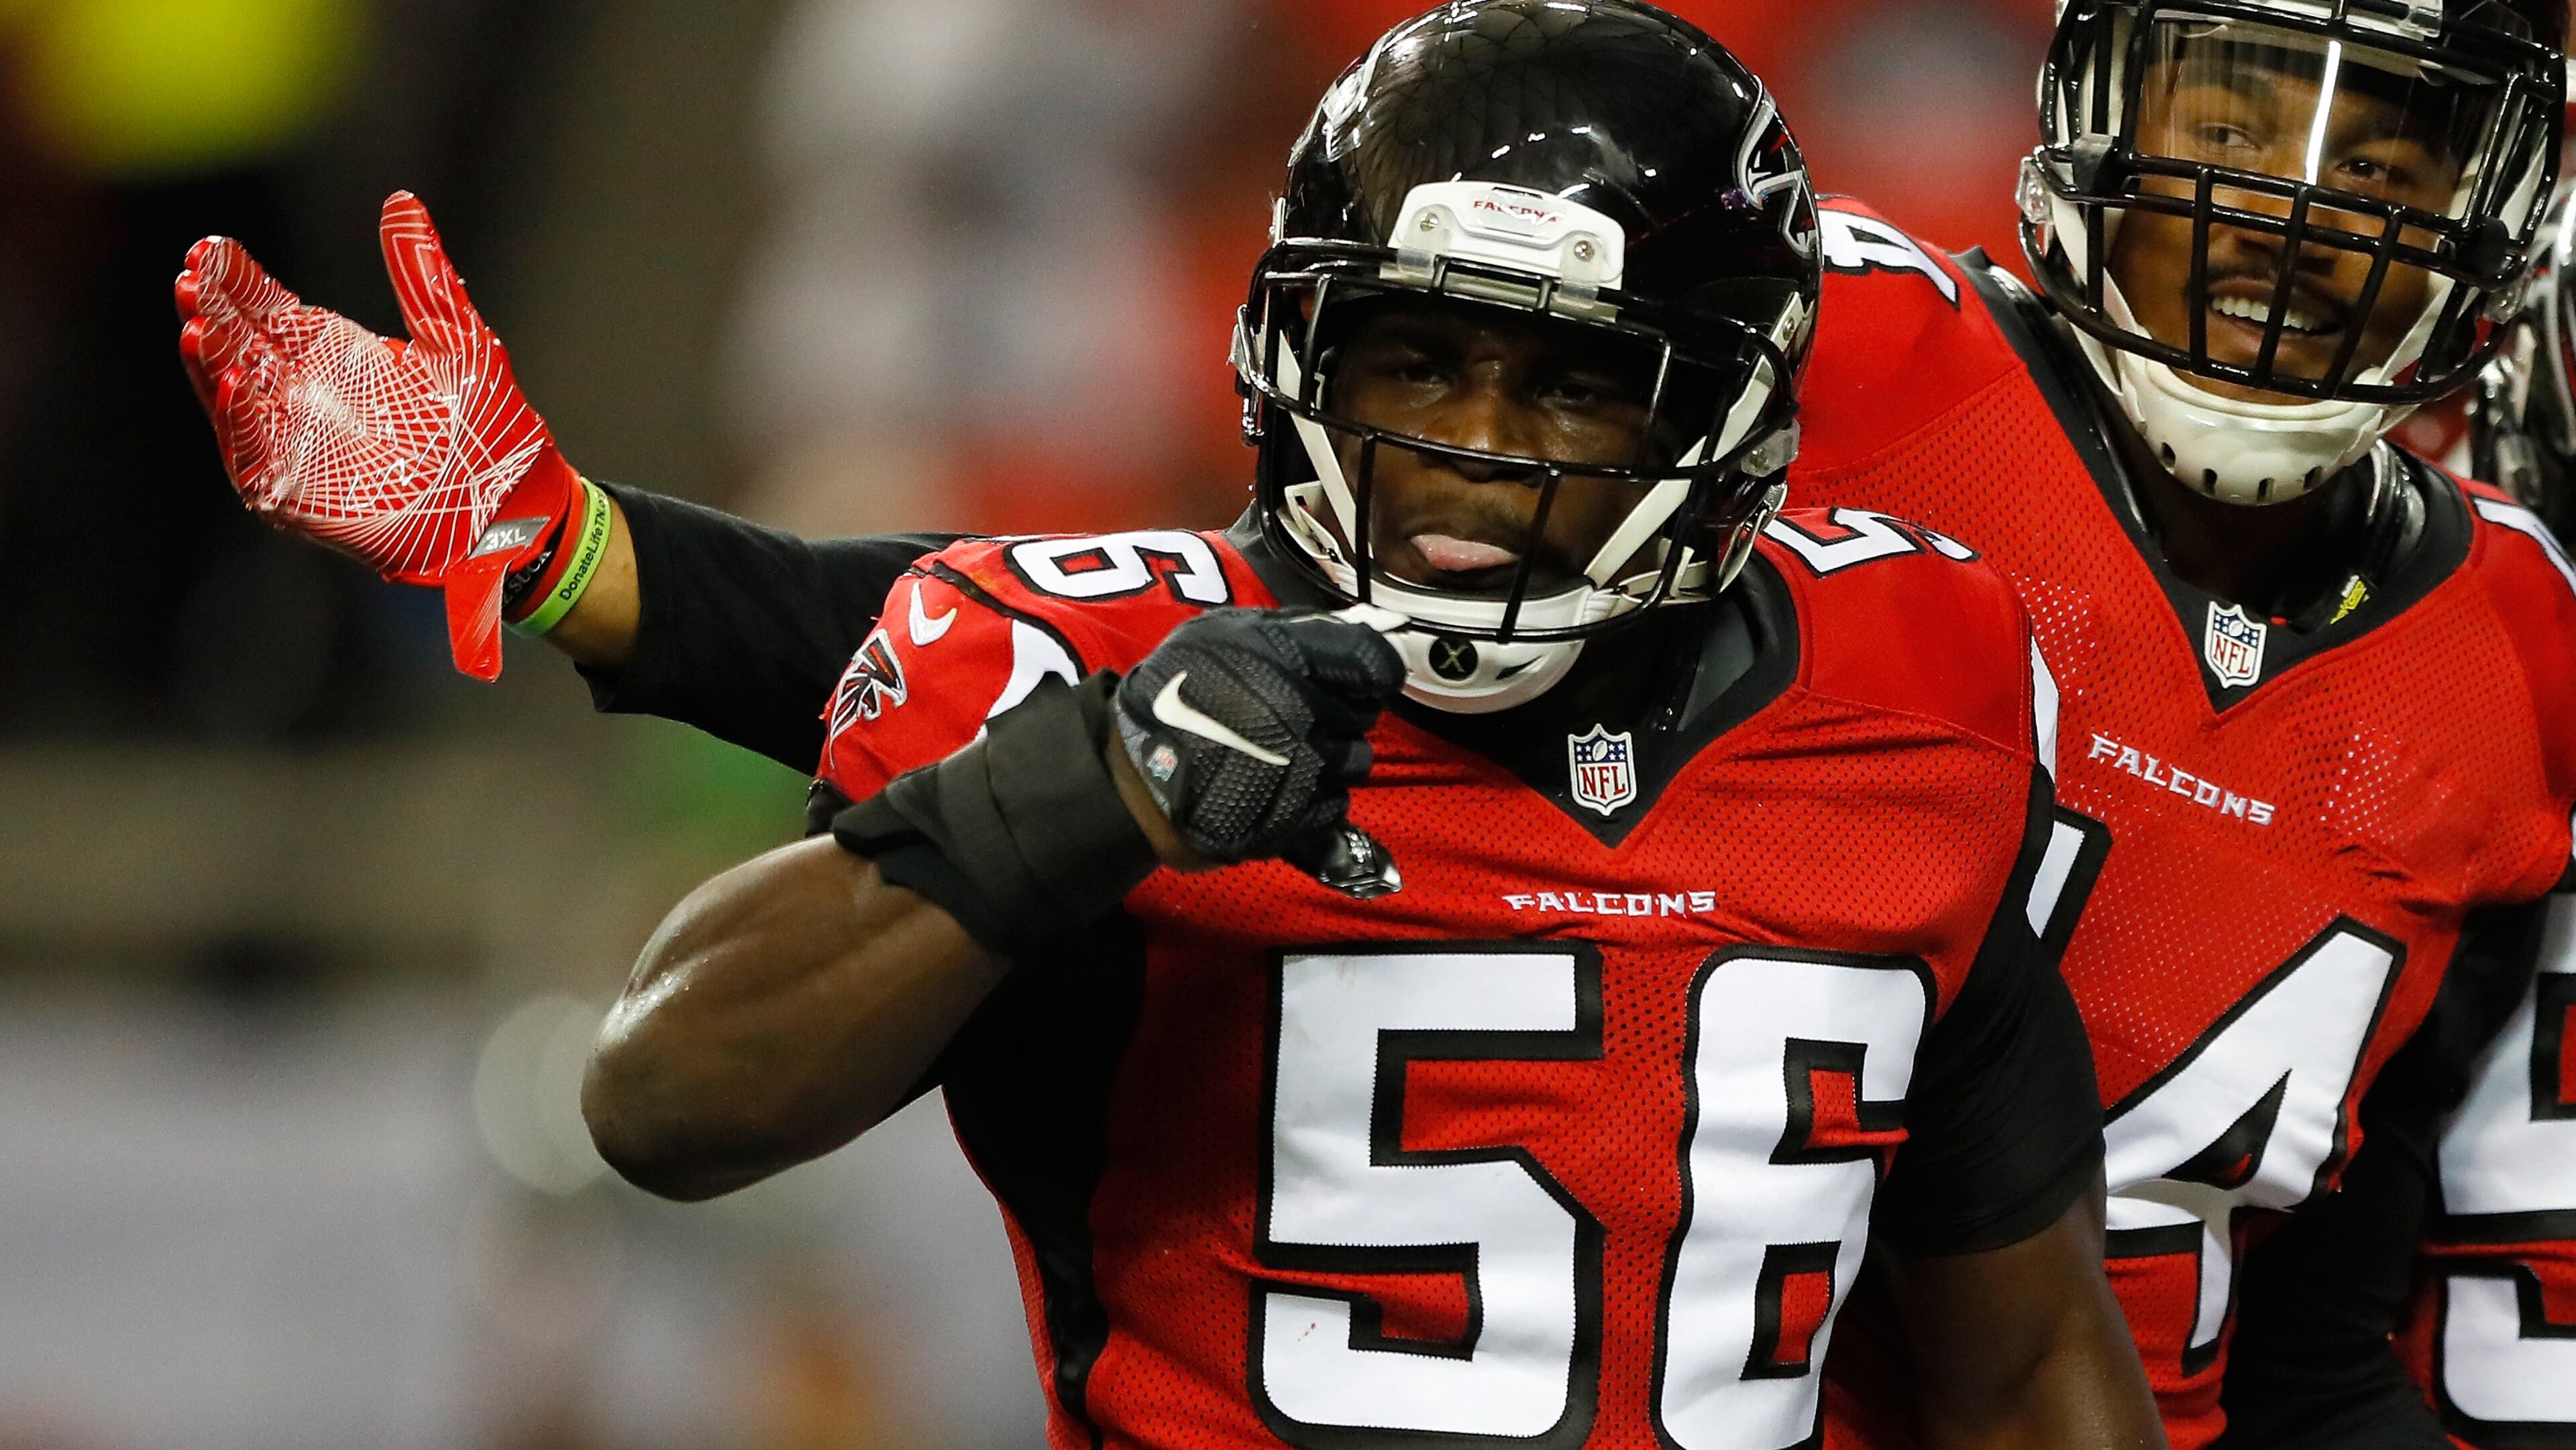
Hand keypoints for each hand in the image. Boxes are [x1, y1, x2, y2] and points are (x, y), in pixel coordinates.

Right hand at [174, 192, 579, 680]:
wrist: (513, 501)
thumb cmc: (488, 425)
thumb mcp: (458, 339)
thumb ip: (423, 275)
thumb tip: (402, 202)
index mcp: (332, 354)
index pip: (267, 308)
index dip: (236, 279)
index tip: (211, 248)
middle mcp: (303, 396)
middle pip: (239, 346)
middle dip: (209, 312)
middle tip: (190, 277)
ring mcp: (297, 445)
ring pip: (235, 399)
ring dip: (212, 363)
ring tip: (197, 324)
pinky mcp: (300, 493)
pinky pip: (256, 456)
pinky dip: (243, 422)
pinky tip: (239, 382)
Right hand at [1113, 608, 1404, 865]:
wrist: (1134, 778)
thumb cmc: (1174, 695)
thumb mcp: (1220, 634)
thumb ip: (1288, 629)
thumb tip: (1353, 627)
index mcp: (1285, 657)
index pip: (1374, 661)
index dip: (1372, 669)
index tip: (1358, 678)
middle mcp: (1302, 713)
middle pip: (1366, 714)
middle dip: (1342, 712)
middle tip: (1302, 713)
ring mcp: (1303, 770)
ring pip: (1356, 761)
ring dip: (1332, 757)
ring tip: (1287, 752)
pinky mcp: (1299, 818)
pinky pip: (1336, 802)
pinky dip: (1315, 797)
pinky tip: (1278, 787)